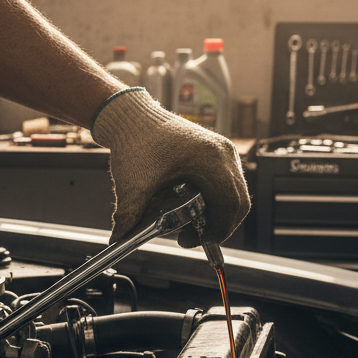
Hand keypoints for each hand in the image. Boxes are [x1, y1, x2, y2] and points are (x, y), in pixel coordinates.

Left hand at [91, 89, 249, 245]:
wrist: (133, 116)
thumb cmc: (135, 141)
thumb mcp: (132, 184)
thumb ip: (128, 215)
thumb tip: (119, 240)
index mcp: (210, 159)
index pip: (229, 204)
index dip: (219, 229)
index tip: (199, 241)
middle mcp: (223, 153)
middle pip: (238, 201)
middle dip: (220, 225)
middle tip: (195, 237)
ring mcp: (223, 150)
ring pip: (236, 192)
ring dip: (220, 213)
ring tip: (194, 225)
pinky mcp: (218, 151)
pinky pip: (229, 182)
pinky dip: (219, 200)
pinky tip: (198, 209)